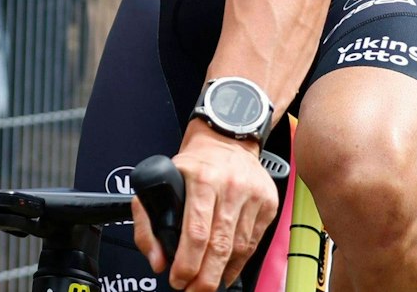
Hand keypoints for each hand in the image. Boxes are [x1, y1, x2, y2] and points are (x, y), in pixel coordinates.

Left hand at [137, 125, 278, 291]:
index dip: (187, 263)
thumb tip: (156, 259)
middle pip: (220, 245)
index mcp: (201, 179)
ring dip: (221, 273)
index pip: (196, 232)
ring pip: (239, 248)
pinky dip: (238, 263)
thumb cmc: (193, 164)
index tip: (177, 279)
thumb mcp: (160, 180)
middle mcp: (230, 186)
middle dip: (205, 278)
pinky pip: (253, 243)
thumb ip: (148, 221)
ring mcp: (253, 196)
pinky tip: (225, 272)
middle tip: (193, 291)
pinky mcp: (268, 204)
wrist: (227, 140)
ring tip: (206, 285)